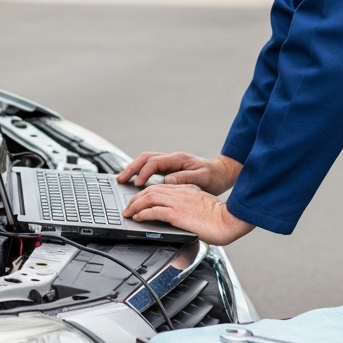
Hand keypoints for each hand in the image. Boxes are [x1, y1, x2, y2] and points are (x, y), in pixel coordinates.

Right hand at [116, 152, 241, 195]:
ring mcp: (170, 163)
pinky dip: (140, 173)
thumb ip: (185, 179)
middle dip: (131, 168)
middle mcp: (172, 158)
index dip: (144, 173)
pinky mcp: (170, 169)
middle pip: (145, 158)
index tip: (136, 184)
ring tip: (122, 179)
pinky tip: (135, 182)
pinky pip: (150, 168)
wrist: (222, 173)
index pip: (154, 163)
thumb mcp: (202, 178)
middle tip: (120, 179)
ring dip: (133, 169)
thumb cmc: (214, 177)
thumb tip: (167, 181)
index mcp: (178, 159)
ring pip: (146, 162)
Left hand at [122, 183, 253, 245]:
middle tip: (128, 206)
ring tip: (128, 213)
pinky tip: (138, 218)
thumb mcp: (202, 204)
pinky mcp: (177, 213)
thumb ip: (190, 205)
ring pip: (148, 198)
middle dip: (136, 198)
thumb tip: (183, 214)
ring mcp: (178, 202)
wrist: (229, 220)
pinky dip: (142, 213)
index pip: (160, 187)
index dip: (147, 192)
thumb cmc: (221, 217)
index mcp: (186, 189)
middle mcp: (180, 192)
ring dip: (135, 205)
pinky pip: (154, 211)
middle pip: (151, 190)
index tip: (140, 199)